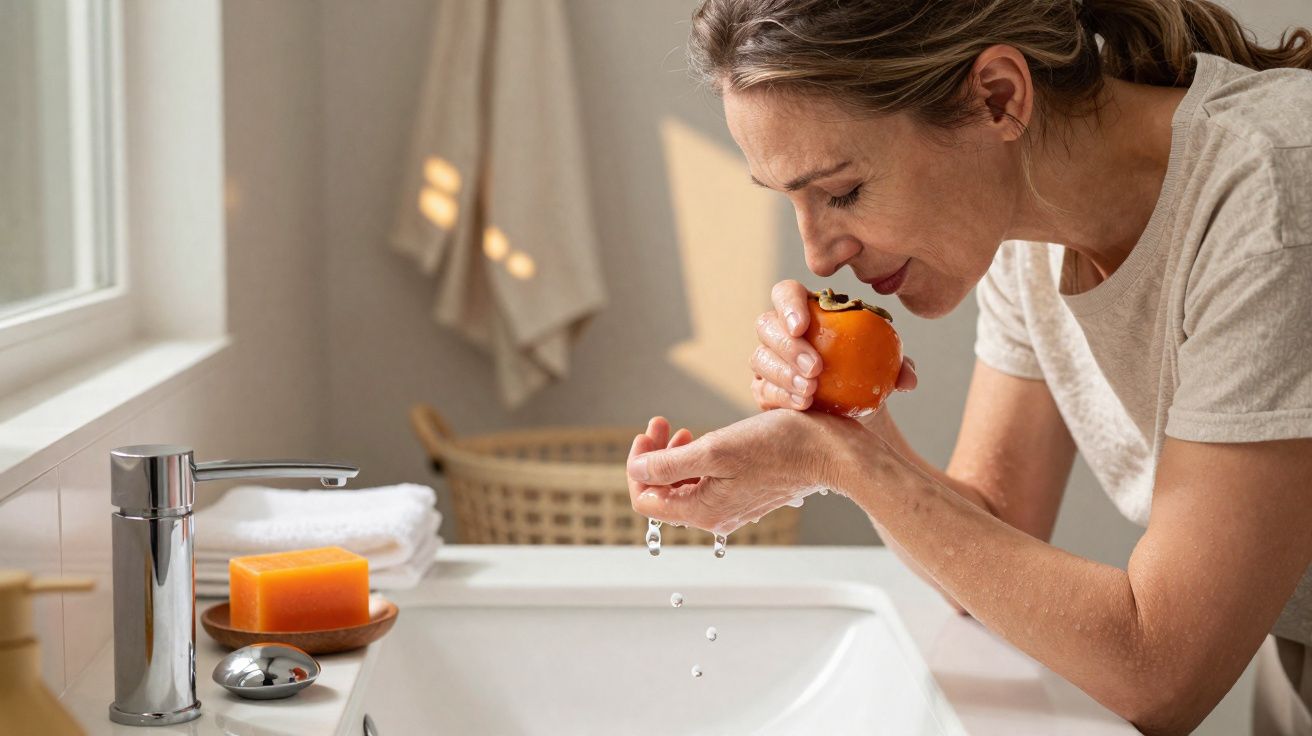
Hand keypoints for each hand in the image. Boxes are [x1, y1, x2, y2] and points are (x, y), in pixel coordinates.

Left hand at [626, 411, 867, 534]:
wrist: (829, 452)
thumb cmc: (778, 447)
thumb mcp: (716, 449)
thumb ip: (670, 464)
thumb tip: (636, 471)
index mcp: (703, 510)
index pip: (645, 500)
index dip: (637, 466)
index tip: (647, 435)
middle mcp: (715, 516)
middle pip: (664, 493)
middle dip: (654, 457)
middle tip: (662, 425)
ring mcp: (732, 506)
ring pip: (686, 487)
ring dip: (675, 458)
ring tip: (681, 431)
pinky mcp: (747, 494)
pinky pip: (709, 484)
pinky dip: (699, 462)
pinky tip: (706, 440)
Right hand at [751, 279, 917, 411]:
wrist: (852, 412)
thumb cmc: (867, 376)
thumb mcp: (887, 370)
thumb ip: (898, 368)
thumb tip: (907, 378)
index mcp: (807, 310)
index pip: (786, 293)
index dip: (789, 304)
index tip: (802, 326)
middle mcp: (780, 331)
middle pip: (766, 325)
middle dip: (787, 345)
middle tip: (815, 368)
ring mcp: (767, 360)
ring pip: (760, 358)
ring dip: (783, 374)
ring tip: (811, 391)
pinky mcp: (763, 389)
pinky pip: (762, 390)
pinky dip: (782, 397)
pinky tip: (803, 406)